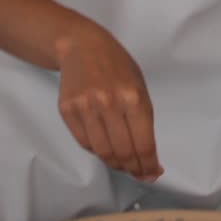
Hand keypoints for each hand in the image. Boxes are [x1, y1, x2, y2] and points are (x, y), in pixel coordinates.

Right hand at [56, 24, 162, 182]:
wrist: (82, 46)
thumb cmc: (117, 65)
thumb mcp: (139, 85)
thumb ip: (143, 118)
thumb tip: (148, 154)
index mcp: (133, 96)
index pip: (143, 143)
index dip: (148, 165)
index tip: (152, 173)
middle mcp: (109, 103)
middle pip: (123, 152)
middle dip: (133, 168)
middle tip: (139, 172)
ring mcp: (85, 107)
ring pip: (102, 151)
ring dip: (115, 163)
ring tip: (123, 163)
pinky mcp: (68, 110)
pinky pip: (84, 142)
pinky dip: (97, 150)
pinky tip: (105, 147)